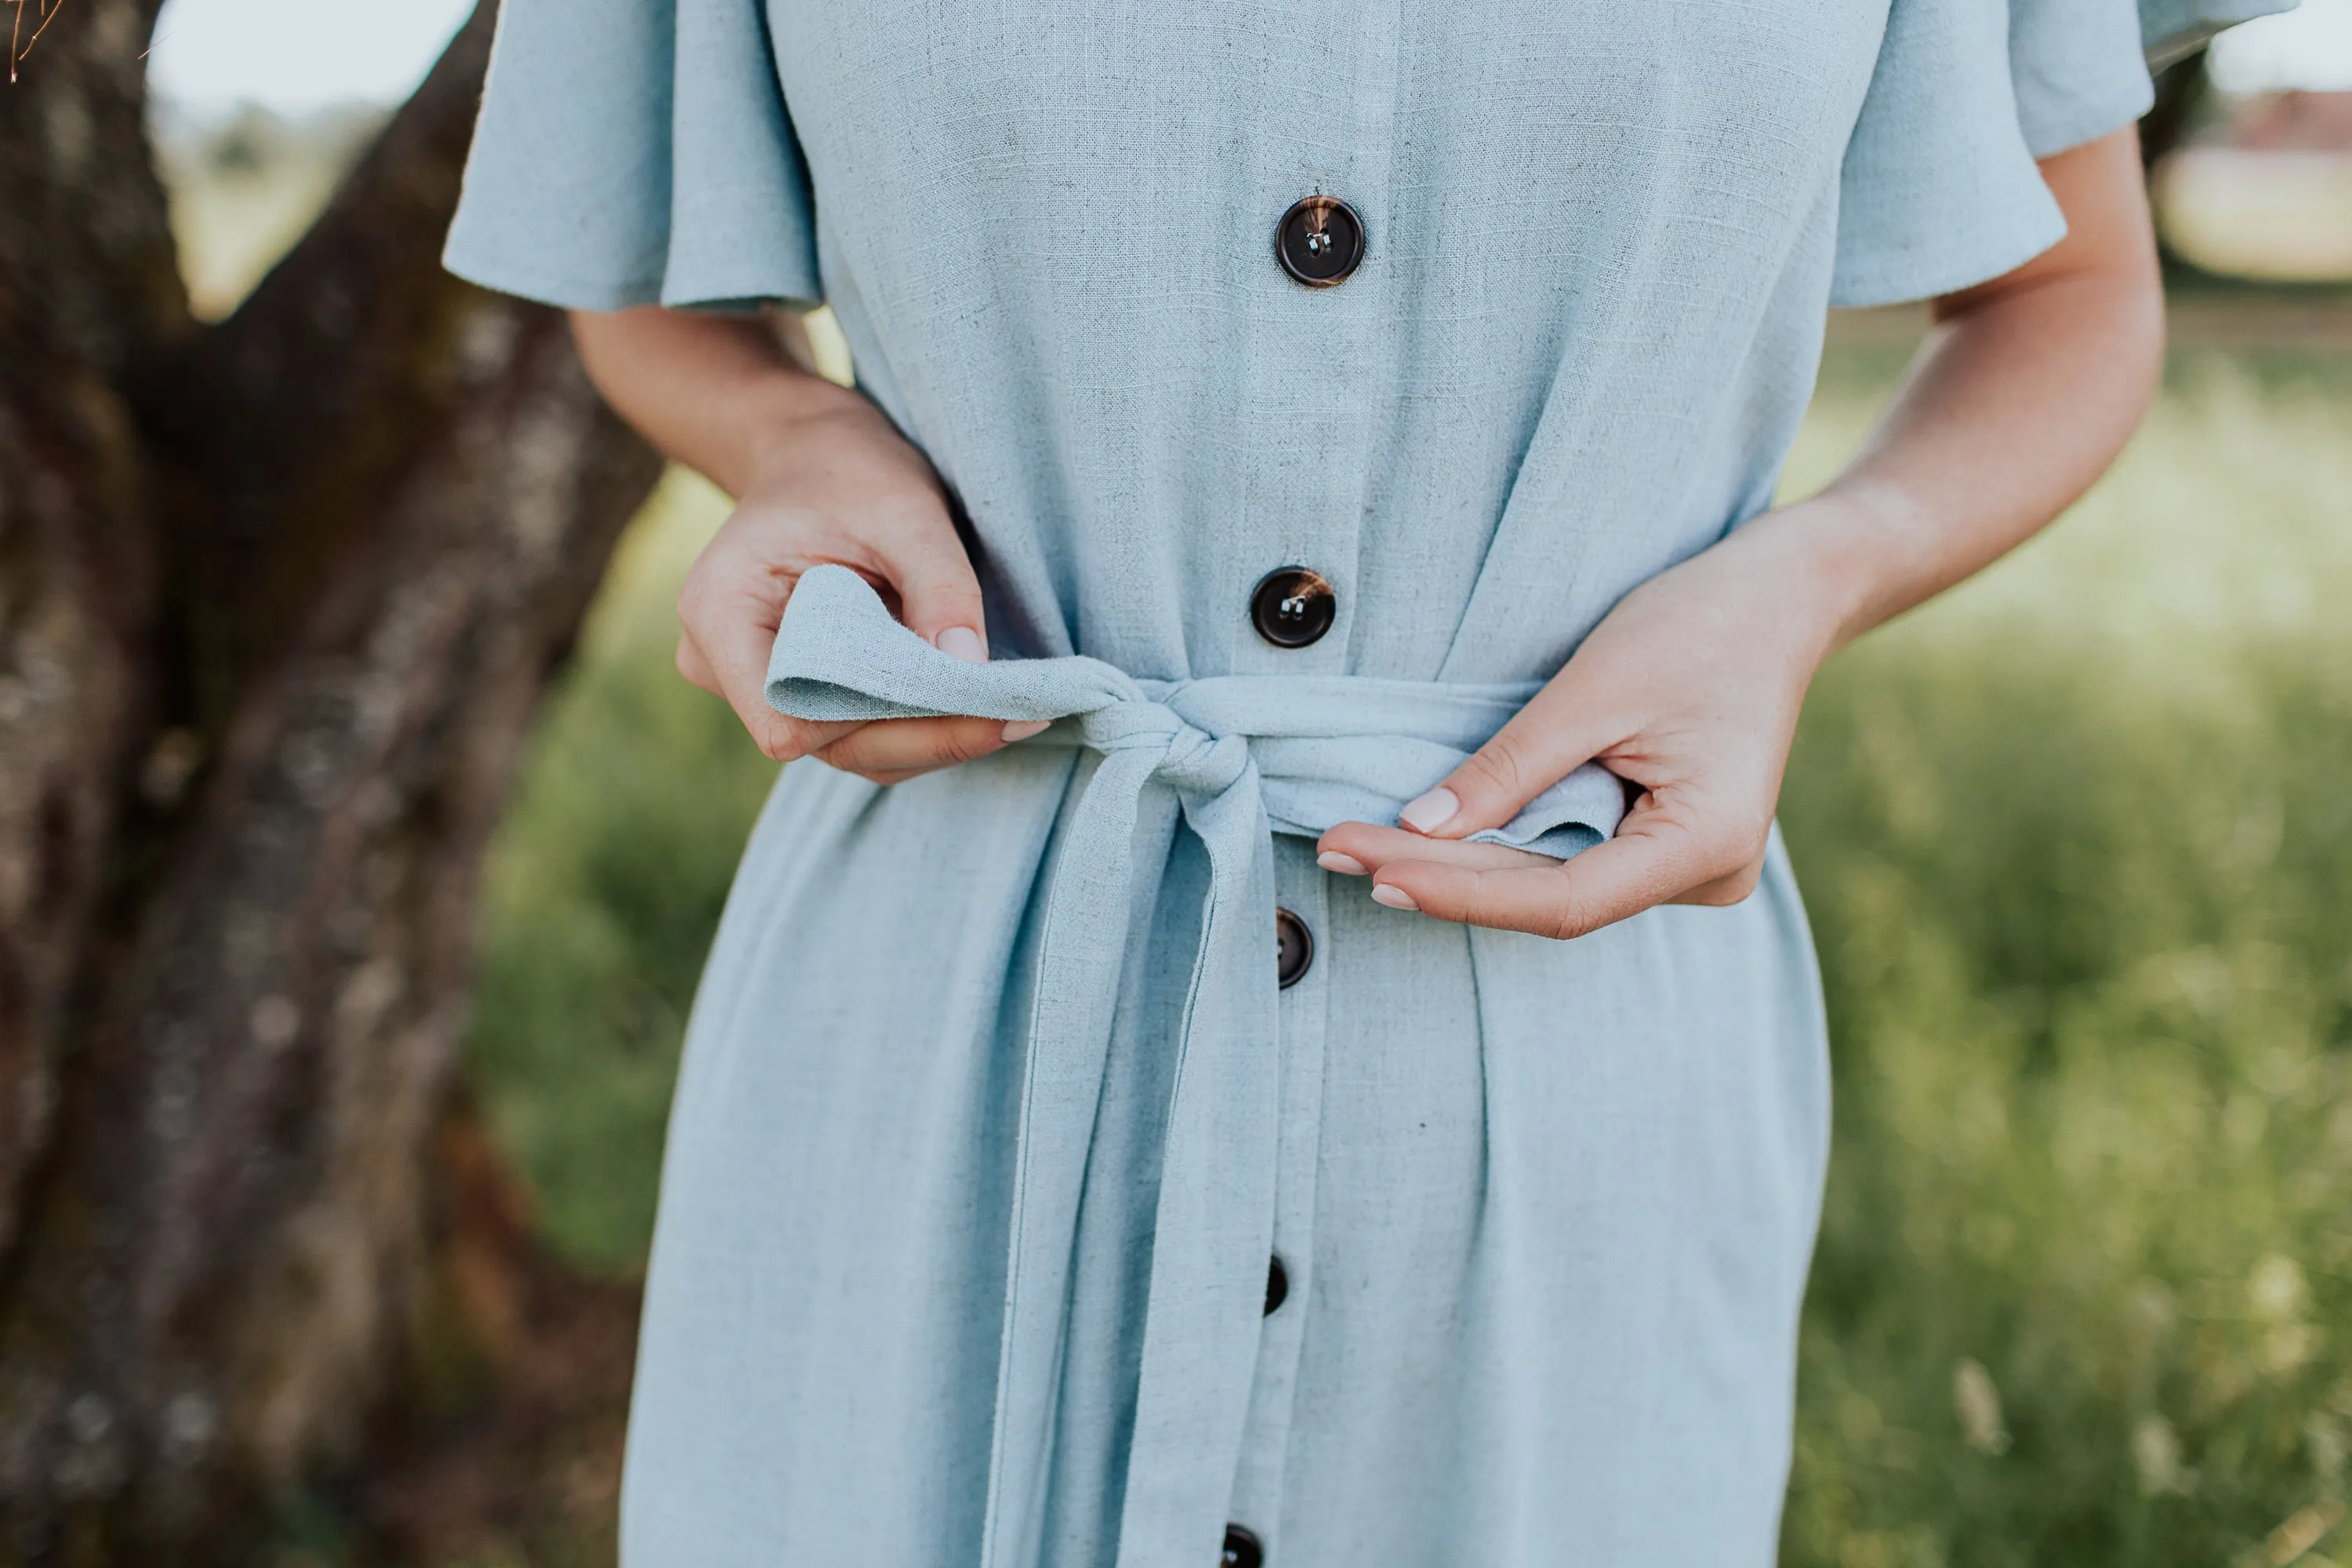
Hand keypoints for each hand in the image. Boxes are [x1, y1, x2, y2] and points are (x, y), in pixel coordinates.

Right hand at [673, 388, 1044, 781]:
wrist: (818, 455)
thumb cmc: (848, 469)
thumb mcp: (904, 508)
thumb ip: (939, 585)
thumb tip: (971, 670)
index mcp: (720, 611)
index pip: (787, 716)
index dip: (876, 719)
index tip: (964, 694)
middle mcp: (723, 663)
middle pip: (827, 743)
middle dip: (924, 736)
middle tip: (1020, 717)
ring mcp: (758, 685)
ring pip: (851, 749)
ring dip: (931, 738)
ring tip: (1014, 712)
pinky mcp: (800, 692)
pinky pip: (862, 733)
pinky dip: (921, 726)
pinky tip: (980, 704)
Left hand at [1314, 505, 1854, 938]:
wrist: (1784, 594)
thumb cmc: (1703, 623)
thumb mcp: (1597, 687)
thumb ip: (1511, 767)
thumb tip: (1419, 830)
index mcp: (1706, 843)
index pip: (1560, 900)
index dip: (1457, 891)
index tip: (1371, 866)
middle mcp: (1706, 875)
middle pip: (1548, 899)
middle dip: (1438, 876)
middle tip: (1336, 849)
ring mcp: (1689, 866)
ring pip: (1553, 884)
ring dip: (1459, 867)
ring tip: (1359, 848)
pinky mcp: (1665, 844)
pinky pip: (1571, 858)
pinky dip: (1500, 847)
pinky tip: (1425, 842)